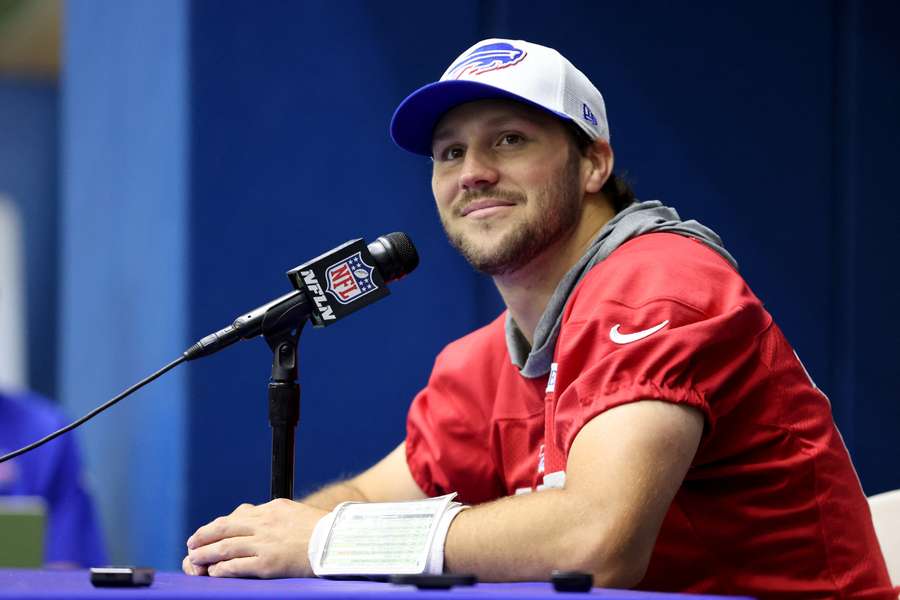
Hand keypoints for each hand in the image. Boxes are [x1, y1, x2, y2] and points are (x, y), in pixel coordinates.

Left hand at [183, 498, 326, 577]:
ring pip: (225, 547)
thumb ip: (275, 516)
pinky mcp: (267, 563)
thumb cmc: (322, 531)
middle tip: (192, 543)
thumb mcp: (296, 513)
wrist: (339, 543)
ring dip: (206, 553)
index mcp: (273, 509)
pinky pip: (236, 566)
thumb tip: (257, 517)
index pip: (238, 515)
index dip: (219, 524)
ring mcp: (265, 543)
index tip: (210, 530)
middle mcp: (265, 523)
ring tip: (194, 559)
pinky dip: (221, 568)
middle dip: (205, 536)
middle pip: (226, 528)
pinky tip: (213, 572)